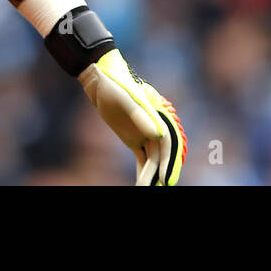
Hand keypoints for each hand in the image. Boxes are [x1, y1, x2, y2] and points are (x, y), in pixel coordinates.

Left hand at [79, 49, 186, 184]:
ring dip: (151, 175)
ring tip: (144, 188)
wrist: (100, 82)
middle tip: (161, 186)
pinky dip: (143, 172)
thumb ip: (140, 116)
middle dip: (162, 172)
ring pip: (152, 159)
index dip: (170, 161)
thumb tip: (158, 136)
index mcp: (157, 116)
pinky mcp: (134, 140)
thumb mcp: (125, 100)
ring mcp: (145, 134)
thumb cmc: (114, 86)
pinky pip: (142, 159)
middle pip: (162, 154)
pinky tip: (142, 184)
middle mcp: (154, 127)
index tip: (167, 178)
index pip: (168, 142)